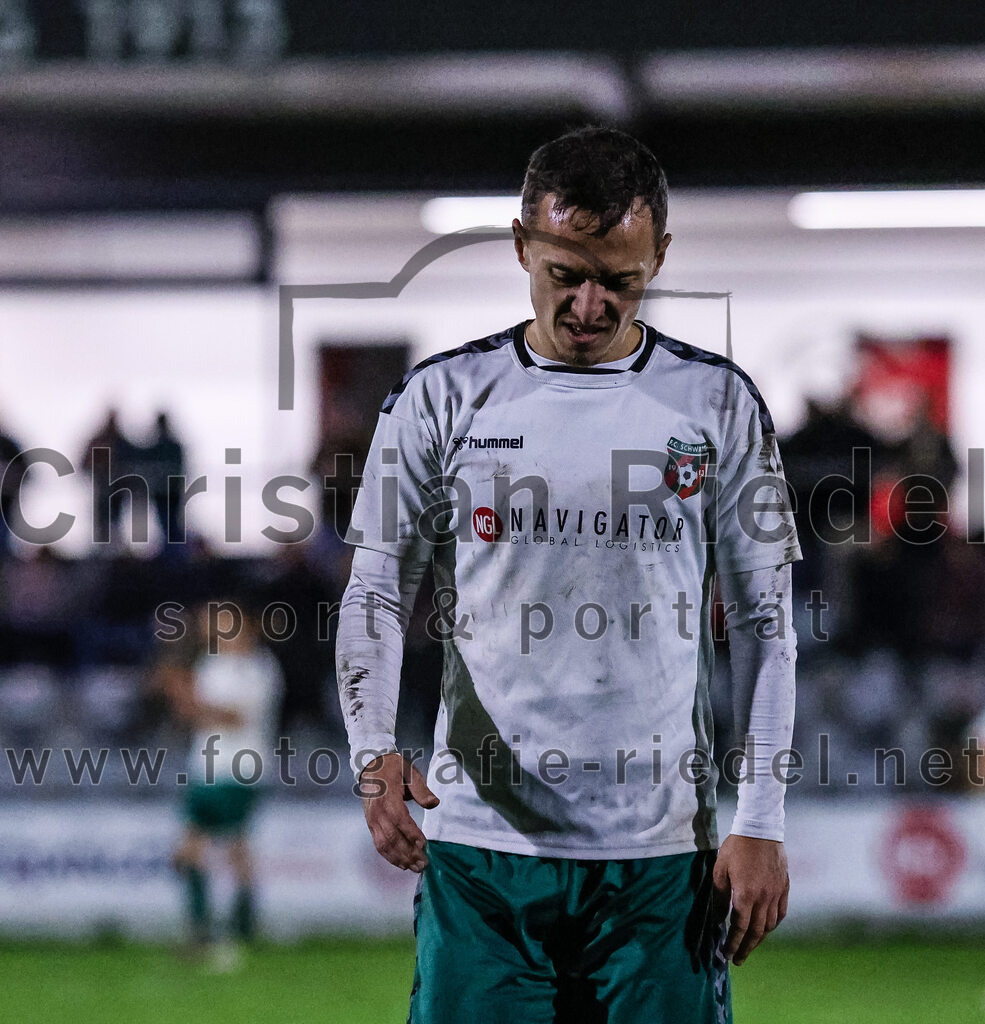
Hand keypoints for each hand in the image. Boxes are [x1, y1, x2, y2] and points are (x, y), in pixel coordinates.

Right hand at [359, 752, 438, 872]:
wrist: (371, 766)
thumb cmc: (393, 768)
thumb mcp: (410, 772)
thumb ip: (421, 789)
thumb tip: (434, 804)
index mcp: (387, 798)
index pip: (400, 820)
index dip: (411, 834)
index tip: (425, 846)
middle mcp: (377, 812)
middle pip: (392, 837)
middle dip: (408, 853)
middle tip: (424, 864)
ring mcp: (372, 820)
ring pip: (384, 845)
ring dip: (399, 859)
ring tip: (415, 868)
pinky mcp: (370, 825)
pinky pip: (379, 844)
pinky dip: (390, 857)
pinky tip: (402, 863)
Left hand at [713, 834, 788, 965]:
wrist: (760, 829)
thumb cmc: (736, 847)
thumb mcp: (720, 869)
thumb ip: (719, 897)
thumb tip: (718, 919)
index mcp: (745, 895)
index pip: (740, 928)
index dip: (733, 943)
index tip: (726, 955)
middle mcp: (763, 898)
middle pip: (756, 932)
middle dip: (746, 948)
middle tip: (737, 959)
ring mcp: (776, 894)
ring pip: (770, 925)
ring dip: (759, 938)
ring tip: (750, 945)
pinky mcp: (784, 887)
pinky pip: (780, 913)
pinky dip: (773, 924)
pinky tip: (766, 927)